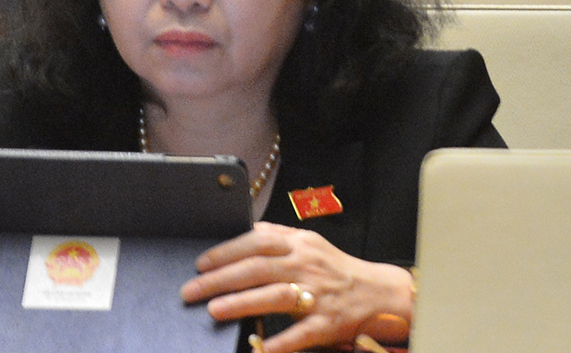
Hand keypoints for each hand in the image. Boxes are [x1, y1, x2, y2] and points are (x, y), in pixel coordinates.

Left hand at [183, 222, 412, 352]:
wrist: (379, 293)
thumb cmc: (336, 270)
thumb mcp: (310, 245)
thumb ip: (279, 237)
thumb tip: (244, 230)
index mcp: (301, 244)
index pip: (258, 241)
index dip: (227, 251)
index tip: (200, 263)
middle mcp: (308, 265)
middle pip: (259, 268)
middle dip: (221, 278)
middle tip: (191, 290)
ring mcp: (318, 294)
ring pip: (276, 296)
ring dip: (243, 303)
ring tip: (213, 310)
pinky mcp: (327, 323)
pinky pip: (300, 333)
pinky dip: (279, 343)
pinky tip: (258, 351)